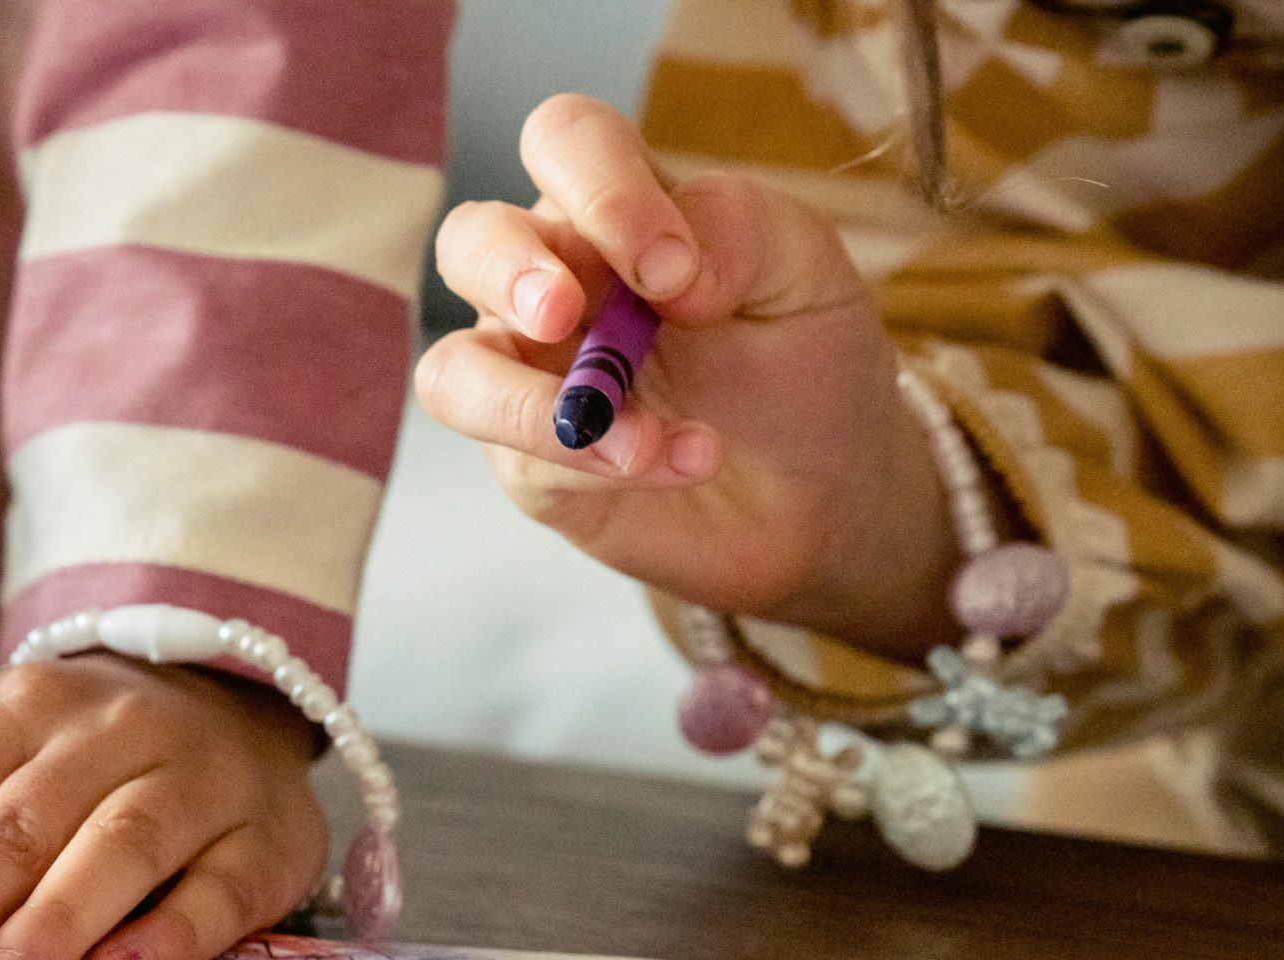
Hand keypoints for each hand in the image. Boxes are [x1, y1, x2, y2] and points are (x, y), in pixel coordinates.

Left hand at [0, 657, 325, 959]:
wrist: (241, 703)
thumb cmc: (90, 762)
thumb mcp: (4, 765)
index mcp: (21, 711)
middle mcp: (110, 734)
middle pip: (12, 829)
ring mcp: (195, 782)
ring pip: (117, 849)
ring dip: (49, 921)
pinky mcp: (265, 841)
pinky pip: (218, 891)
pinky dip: (168, 935)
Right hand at [417, 95, 958, 659]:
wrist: (829, 489)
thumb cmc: (806, 359)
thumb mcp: (806, 270)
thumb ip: (738, 230)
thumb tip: (663, 266)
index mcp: (617, 207)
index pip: (565, 145)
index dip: (598, 188)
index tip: (669, 267)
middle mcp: (555, 281)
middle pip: (471, 241)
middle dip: (508, 272)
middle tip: (566, 314)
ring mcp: (533, 377)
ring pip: (454, 372)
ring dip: (525, 403)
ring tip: (635, 437)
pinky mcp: (534, 466)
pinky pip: (520, 458)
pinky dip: (594, 463)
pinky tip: (683, 462)